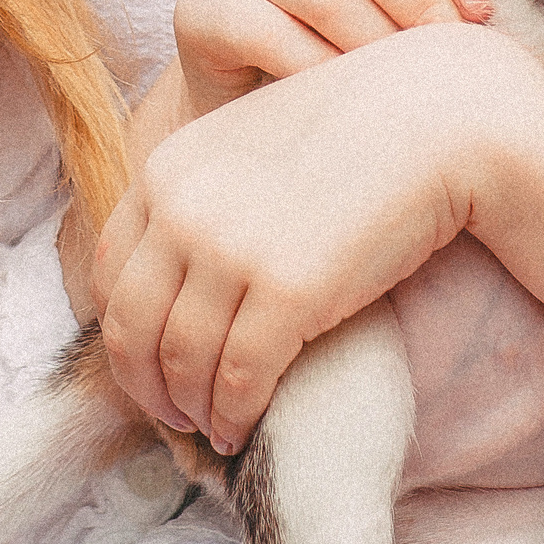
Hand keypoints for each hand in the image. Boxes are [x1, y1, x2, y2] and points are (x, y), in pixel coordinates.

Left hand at [94, 21, 543, 451]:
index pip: (110, 272)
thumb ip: (203, 196)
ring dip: (193, 408)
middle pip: (132, 326)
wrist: (433, 117)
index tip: (148, 364)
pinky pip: (239, 378)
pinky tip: (243, 426)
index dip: (124, 331)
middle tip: (172, 416)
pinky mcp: (286, 291)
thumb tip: (179, 279)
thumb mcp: (249, 145)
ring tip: (214, 426)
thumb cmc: (353, 131)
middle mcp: (183, 208)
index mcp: (167, 168)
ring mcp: (231, 249)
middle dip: (145, 385)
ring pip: (183, 362)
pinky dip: (234, 414)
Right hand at [171, 0, 501, 113]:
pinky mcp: (202, 5)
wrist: (266, 84)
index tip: (483, 7)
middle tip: (448, 52)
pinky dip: (317, 69)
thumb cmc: (362, 13)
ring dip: (373, 43)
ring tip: (401, 81)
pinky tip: (342, 93)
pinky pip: (266, 34)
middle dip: (418, 1)